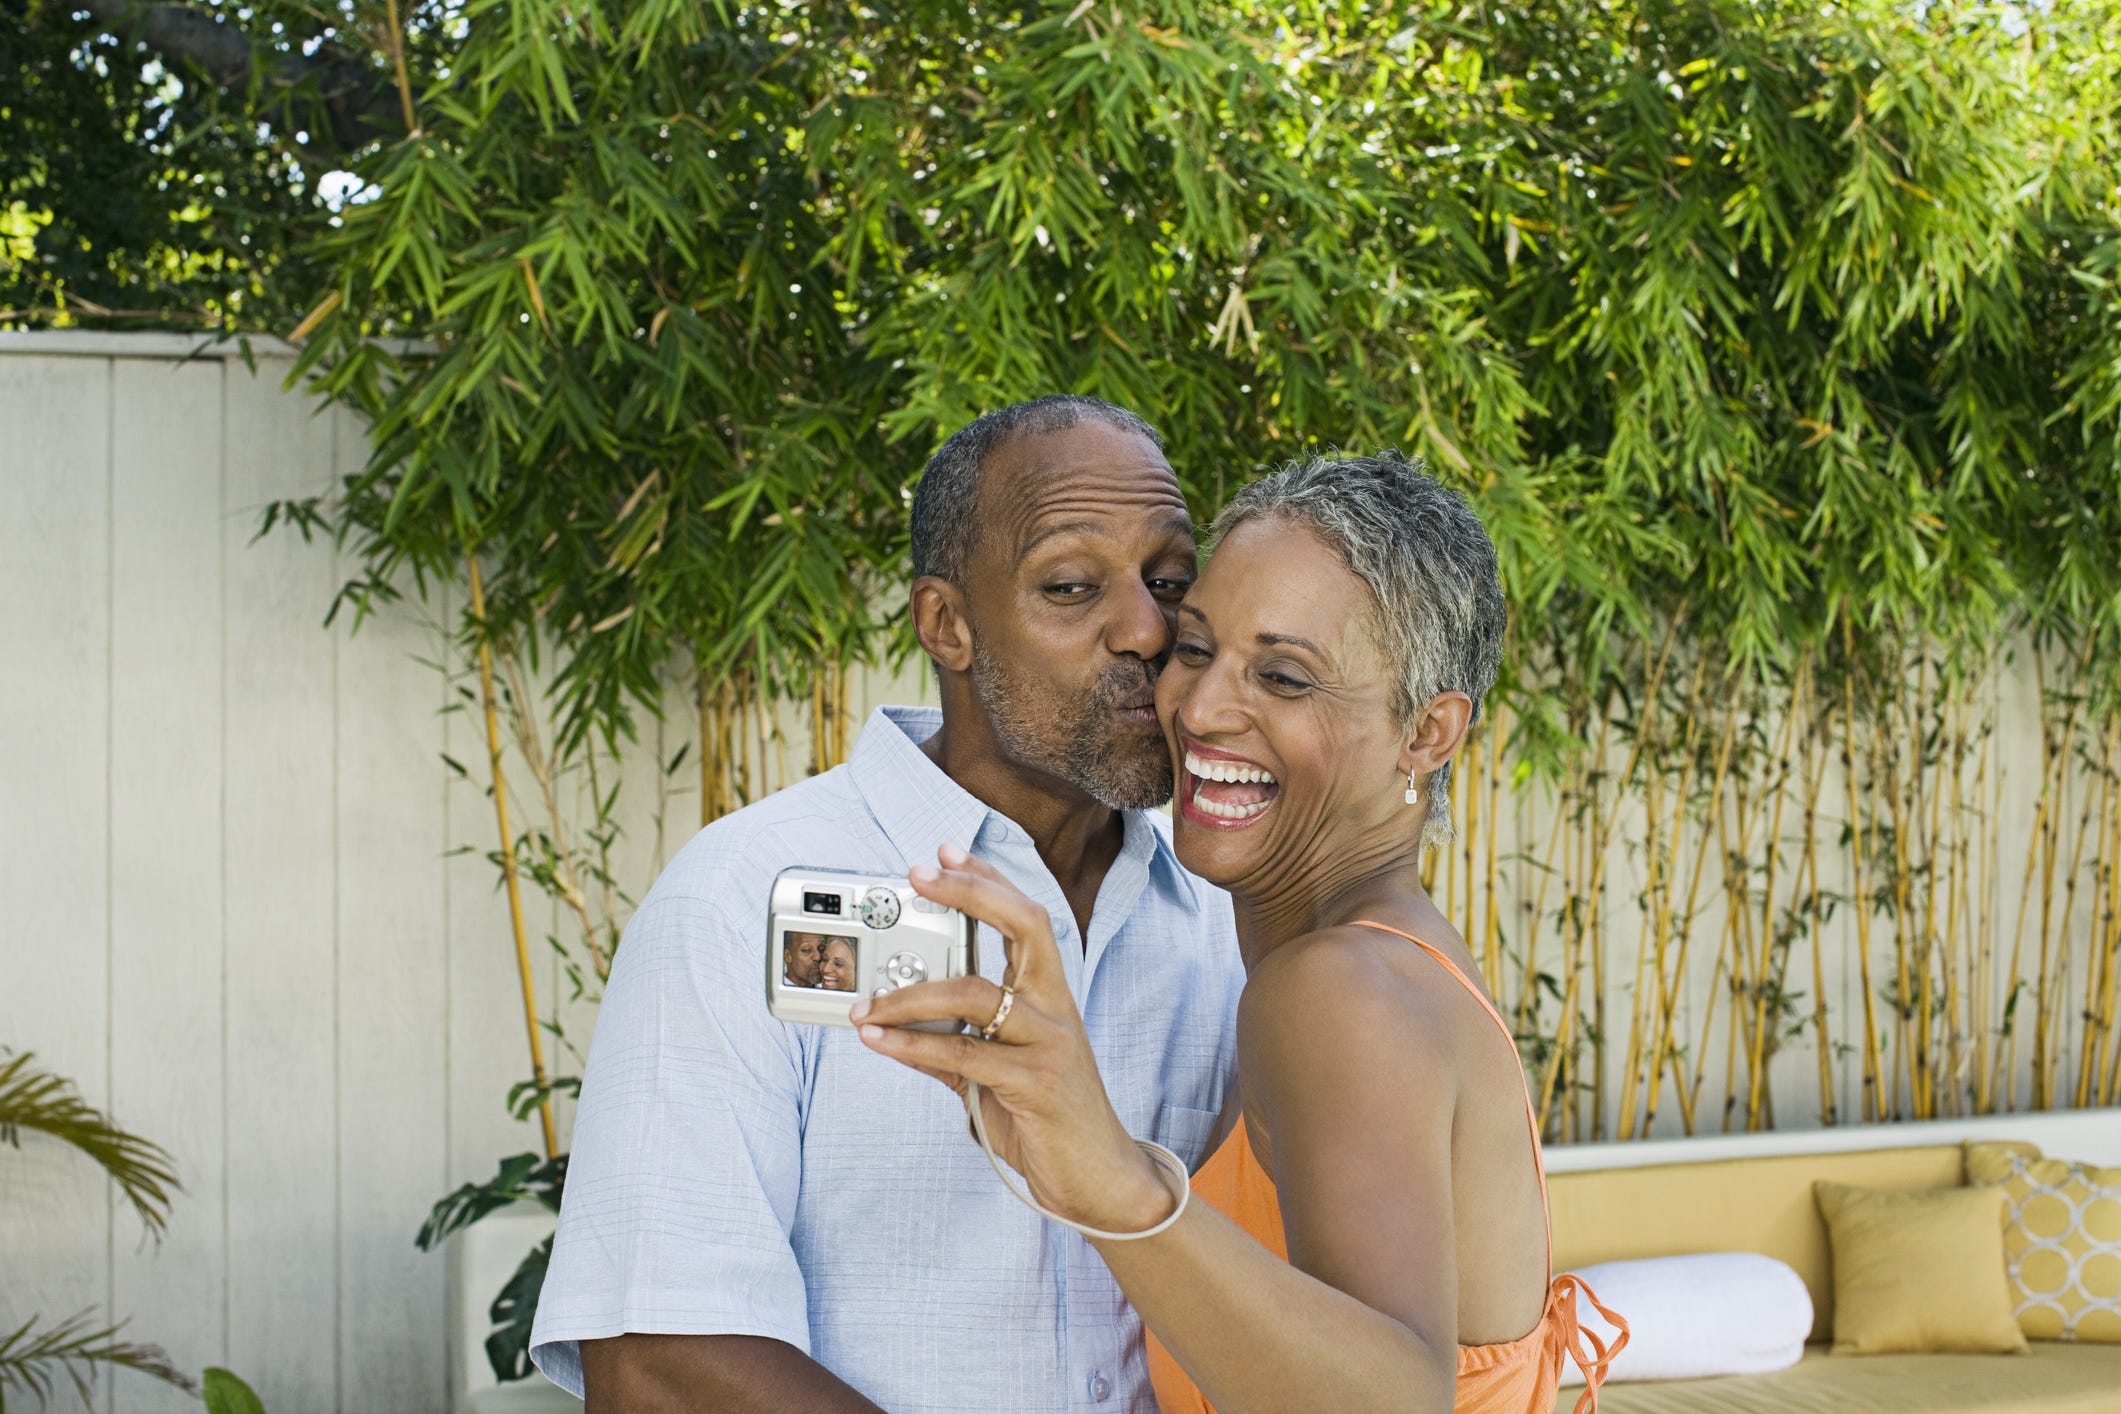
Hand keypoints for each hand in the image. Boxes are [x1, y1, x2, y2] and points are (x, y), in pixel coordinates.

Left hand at [854, 844, 1177, 1234]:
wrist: (1098, 1177)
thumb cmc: (1047, 1118)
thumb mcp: (998, 1071)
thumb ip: (956, 1043)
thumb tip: (896, 1024)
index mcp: (1049, 995)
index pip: (1024, 917)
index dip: (986, 880)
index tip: (945, 853)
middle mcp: (1054, 1007)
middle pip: (1023, 924)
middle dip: (969, 893)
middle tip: (918, 878)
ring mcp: (1049, 1042)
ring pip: (975, 992)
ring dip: (909, 994)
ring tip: (866, 1003)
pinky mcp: (1036, 1082)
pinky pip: (964, 1053)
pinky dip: (912, 1046)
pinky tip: (879, 1041)